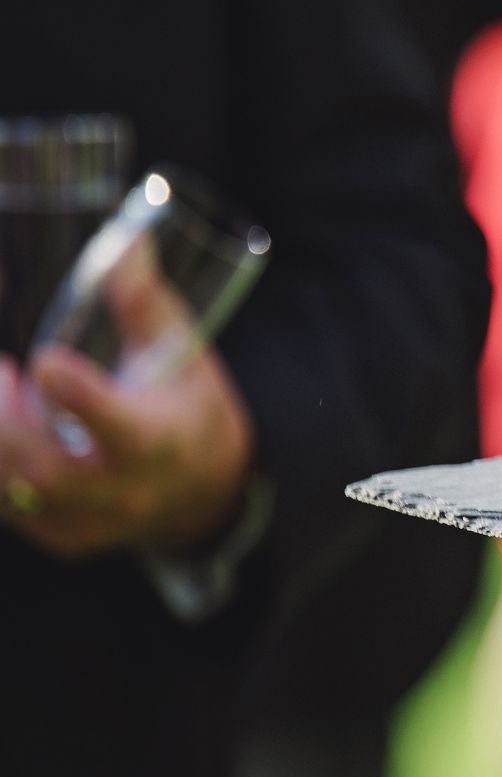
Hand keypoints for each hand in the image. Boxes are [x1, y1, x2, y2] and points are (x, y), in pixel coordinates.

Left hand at [0, 260, 252, 558]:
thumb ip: (144, 302)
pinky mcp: (61, 536)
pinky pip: (9, 508)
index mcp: (161, 441)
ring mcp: (91, 522)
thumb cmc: (189, 406)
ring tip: (4, 392)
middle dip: (5, 422)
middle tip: (1, 372)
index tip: (45, 361)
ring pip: (16, 493)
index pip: (117, 425)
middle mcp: (126, 492)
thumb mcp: (182, 353)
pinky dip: (0, 465)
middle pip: (46, 471)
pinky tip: (9, 425)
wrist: (206, 489)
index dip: (76, 396)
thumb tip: (127, 240)